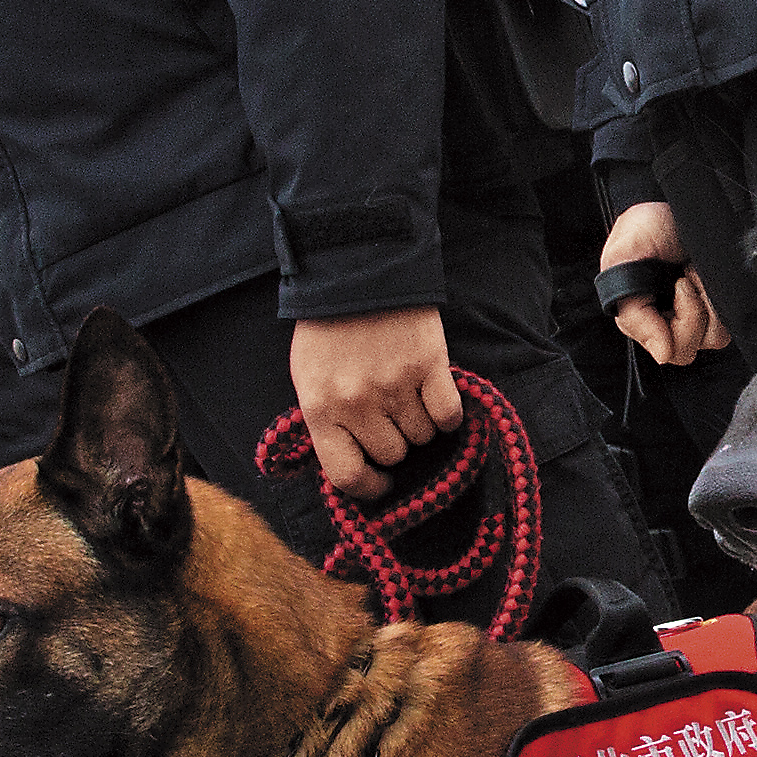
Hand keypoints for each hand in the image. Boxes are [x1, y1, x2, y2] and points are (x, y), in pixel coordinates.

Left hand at [287, 306, 464, 497]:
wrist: (357, 269)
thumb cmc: (328, 326)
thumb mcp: (308, 376)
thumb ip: (327, 418)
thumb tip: (354, 461)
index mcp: (320, 408)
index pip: (346, 475)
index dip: (368, 487)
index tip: (380, 483)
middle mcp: (357, 402)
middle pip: (392, 454)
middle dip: (395, 440)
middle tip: (392, 415)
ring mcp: (394, 384)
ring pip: (423, 436)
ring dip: (421, 422)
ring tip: (410, 394)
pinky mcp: (429, 364)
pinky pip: (448, 414)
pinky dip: (448, 413)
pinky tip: (437, 395)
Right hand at [594, 202, 724, 366]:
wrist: (673, 201)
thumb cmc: (645, 226)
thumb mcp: (625, 259)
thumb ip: (634, 313)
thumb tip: (662, 354)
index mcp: (642, 319)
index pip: (670, 350)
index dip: (682, 321)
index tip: (680, 282)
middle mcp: (669, 322)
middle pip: (692, 348)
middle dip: (696, 311)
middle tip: (688, 273)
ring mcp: (697, 315)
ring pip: (715, 337)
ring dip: (711, 301)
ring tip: (698, 269)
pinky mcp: (720, 304)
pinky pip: (732, 319)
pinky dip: (726, 296)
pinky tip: (710, 273)